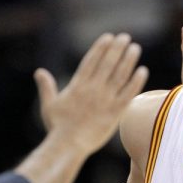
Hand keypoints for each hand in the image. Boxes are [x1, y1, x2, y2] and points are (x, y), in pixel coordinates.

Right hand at [34, 32, 147, 153]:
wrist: (68, 144)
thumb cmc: (57, 127)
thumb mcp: (49, 104)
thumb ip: (46, 86)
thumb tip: (39, 72)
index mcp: (78, 85)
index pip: (91, 60)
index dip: (101, 47)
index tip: (109, 37)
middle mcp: (93, 89)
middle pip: (108, 63)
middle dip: (117, 48)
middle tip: (125, 37)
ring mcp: (105, 99)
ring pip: (120, 75)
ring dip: (128, 60)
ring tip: (135, 48)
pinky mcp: (115, 112)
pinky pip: (128, 94)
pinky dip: (136, 82)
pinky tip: (142, 71)